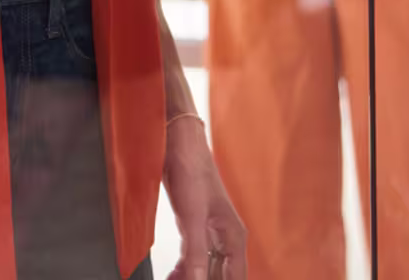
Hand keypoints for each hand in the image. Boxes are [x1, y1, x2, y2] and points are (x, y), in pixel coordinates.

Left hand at [165, 116, 246, 279]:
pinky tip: (172, 274)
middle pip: (220, 274)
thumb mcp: (192, 215)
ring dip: (191, 277)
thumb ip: (196, 251)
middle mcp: (225, 236)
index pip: (236, 277)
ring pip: (205, 267)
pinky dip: (184, 267)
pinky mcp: (193, 224)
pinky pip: (192, 255)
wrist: (177, 141)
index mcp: (234, 236)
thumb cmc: (192, 169)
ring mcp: (209, 231)